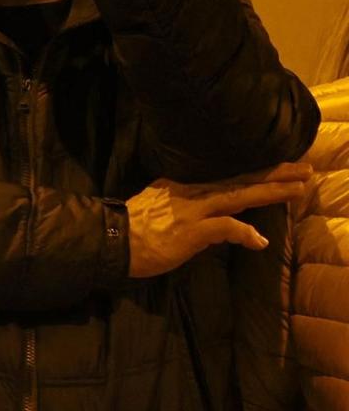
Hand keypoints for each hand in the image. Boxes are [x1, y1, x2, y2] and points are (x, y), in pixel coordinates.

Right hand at [126, 163, 309, 278]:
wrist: (108, 240)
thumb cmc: (127, 230)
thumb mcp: (155, 209)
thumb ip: (184, 212)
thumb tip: (212, 224)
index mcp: (180, 186)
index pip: (224, 177)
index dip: (253, 173)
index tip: (277, 169)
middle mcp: (191, 192)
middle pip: (240, 180)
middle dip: (274, 174)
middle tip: (304, 169)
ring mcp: (193, 210)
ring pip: (240, 195)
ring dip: (272, 192)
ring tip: (299, 188)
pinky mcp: (192, 230)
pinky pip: (226, 228)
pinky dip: (245, 234)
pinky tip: (260, 241)